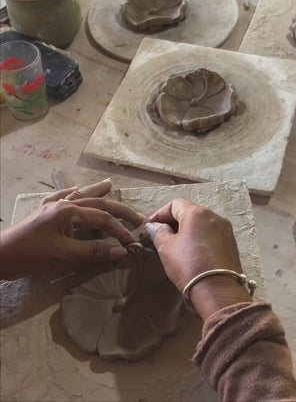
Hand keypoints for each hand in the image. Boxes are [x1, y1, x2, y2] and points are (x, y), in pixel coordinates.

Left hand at [1, 180, 144, 279]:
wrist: (1, 255)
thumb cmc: (31, 255)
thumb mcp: (65, 255)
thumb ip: (94, 251)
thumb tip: (121, 251)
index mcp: (68, 212)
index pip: (102, 219)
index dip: (119, 231)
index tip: (131, 243)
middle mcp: (62, 204)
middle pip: (96, 203)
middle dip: (118, 209)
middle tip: (136, 215)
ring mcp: (52, 207)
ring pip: (79, 195)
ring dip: (96, 191)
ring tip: (110, 184)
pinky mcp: (43, 213)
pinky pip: (60, 198)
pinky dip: (71, 193)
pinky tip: (75, 189)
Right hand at [144, 199, 251, 319]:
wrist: (218, 291)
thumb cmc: (189, 266)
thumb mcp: (166, 247)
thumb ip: (158, 232)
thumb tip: (153, 226)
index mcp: (198, 213)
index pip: (175, 204)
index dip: (160, 214)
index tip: (150, 227)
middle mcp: (214, 217)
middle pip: (189, 213)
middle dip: (173, 222)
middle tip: (160, 236)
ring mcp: (225, 231)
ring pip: (201, 224)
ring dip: (187, 231)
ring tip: (175, 246)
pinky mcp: (231, 244)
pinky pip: (211, 235)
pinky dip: (199, 239)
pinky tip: (192, 254)